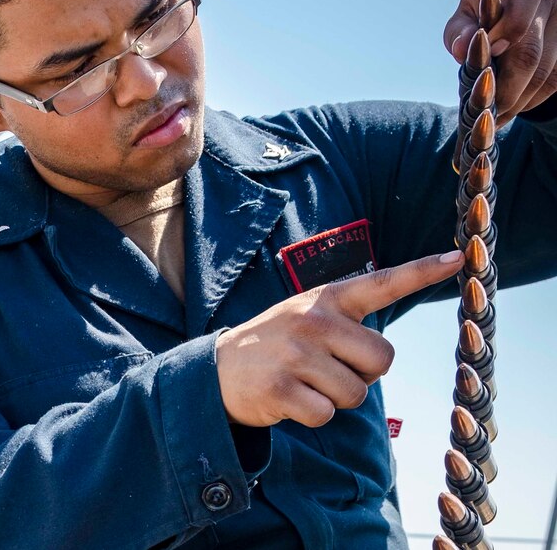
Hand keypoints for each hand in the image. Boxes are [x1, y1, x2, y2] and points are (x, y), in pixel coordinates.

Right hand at [215, 251, 462, 427]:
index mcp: (325, 299)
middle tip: (328, 369)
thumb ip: (344, 321)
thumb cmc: (276, 345)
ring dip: (336, 398)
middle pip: (382, 358)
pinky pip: (328, 414)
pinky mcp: (282, 388)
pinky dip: (313, 415)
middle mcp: (313, 320)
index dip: (422, 272)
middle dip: (364, 374)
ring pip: (356, 393)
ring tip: (305, 382)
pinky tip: (290, 398)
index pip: (382, 282)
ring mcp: (296, 353)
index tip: (458, 259)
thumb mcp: (305, 316)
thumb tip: (382, 354)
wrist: (216, 369)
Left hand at [444, 0, 556, 125]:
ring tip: (499, 114)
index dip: (499, 50)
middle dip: (507, 88)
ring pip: (548, 72)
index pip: (516, 23)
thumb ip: (460, 31)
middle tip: (488, 110)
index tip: (484, 68)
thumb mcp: (464, 17)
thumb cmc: (481, 12)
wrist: (512, 2)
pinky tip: (518, 105)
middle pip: (531, 54)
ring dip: (522, 99)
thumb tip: (462, 47)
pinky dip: (536, 97)